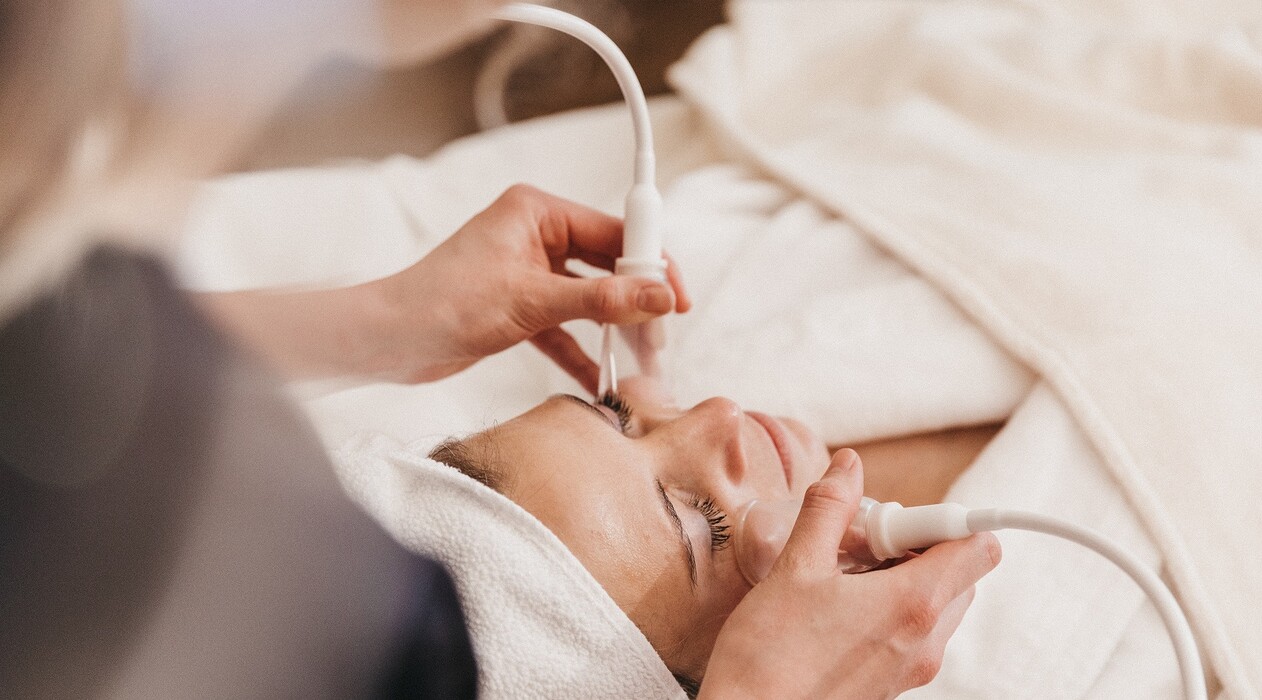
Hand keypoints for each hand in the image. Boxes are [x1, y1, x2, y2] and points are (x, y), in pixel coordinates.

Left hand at [369, 184, 689, 384]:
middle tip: (662, 336)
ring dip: (614, 330)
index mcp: (537, 212)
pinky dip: (583, 350)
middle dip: (637, 302)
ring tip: (641, 361)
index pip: (615, 229)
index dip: (651, 263)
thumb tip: (656, 295)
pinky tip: (602, 378)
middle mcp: (535, 236)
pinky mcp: (519, 308)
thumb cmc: (441, 303)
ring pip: (590, 299)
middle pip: (608, 264)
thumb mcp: (531, 301)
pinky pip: (566, 327)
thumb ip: (600, 299)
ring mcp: (528, 273)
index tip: (676, 296)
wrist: (388, 341)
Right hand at [699, 450, 1000, 698]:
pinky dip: (889, 612)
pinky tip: (836, 609)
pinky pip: (912, 636)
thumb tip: (849, 468)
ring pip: (937, 607)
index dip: (941, 520)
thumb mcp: (795, 567)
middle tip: (862, 543)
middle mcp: (925, 641)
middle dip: (920, 548)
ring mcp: (911, 669)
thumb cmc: (770, 655)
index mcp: (913, 604)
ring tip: (844, 576)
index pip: (977, 547)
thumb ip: (829, 509)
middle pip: (961, 576)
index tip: (891, 519)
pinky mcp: (891, 686)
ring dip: (904, 580)